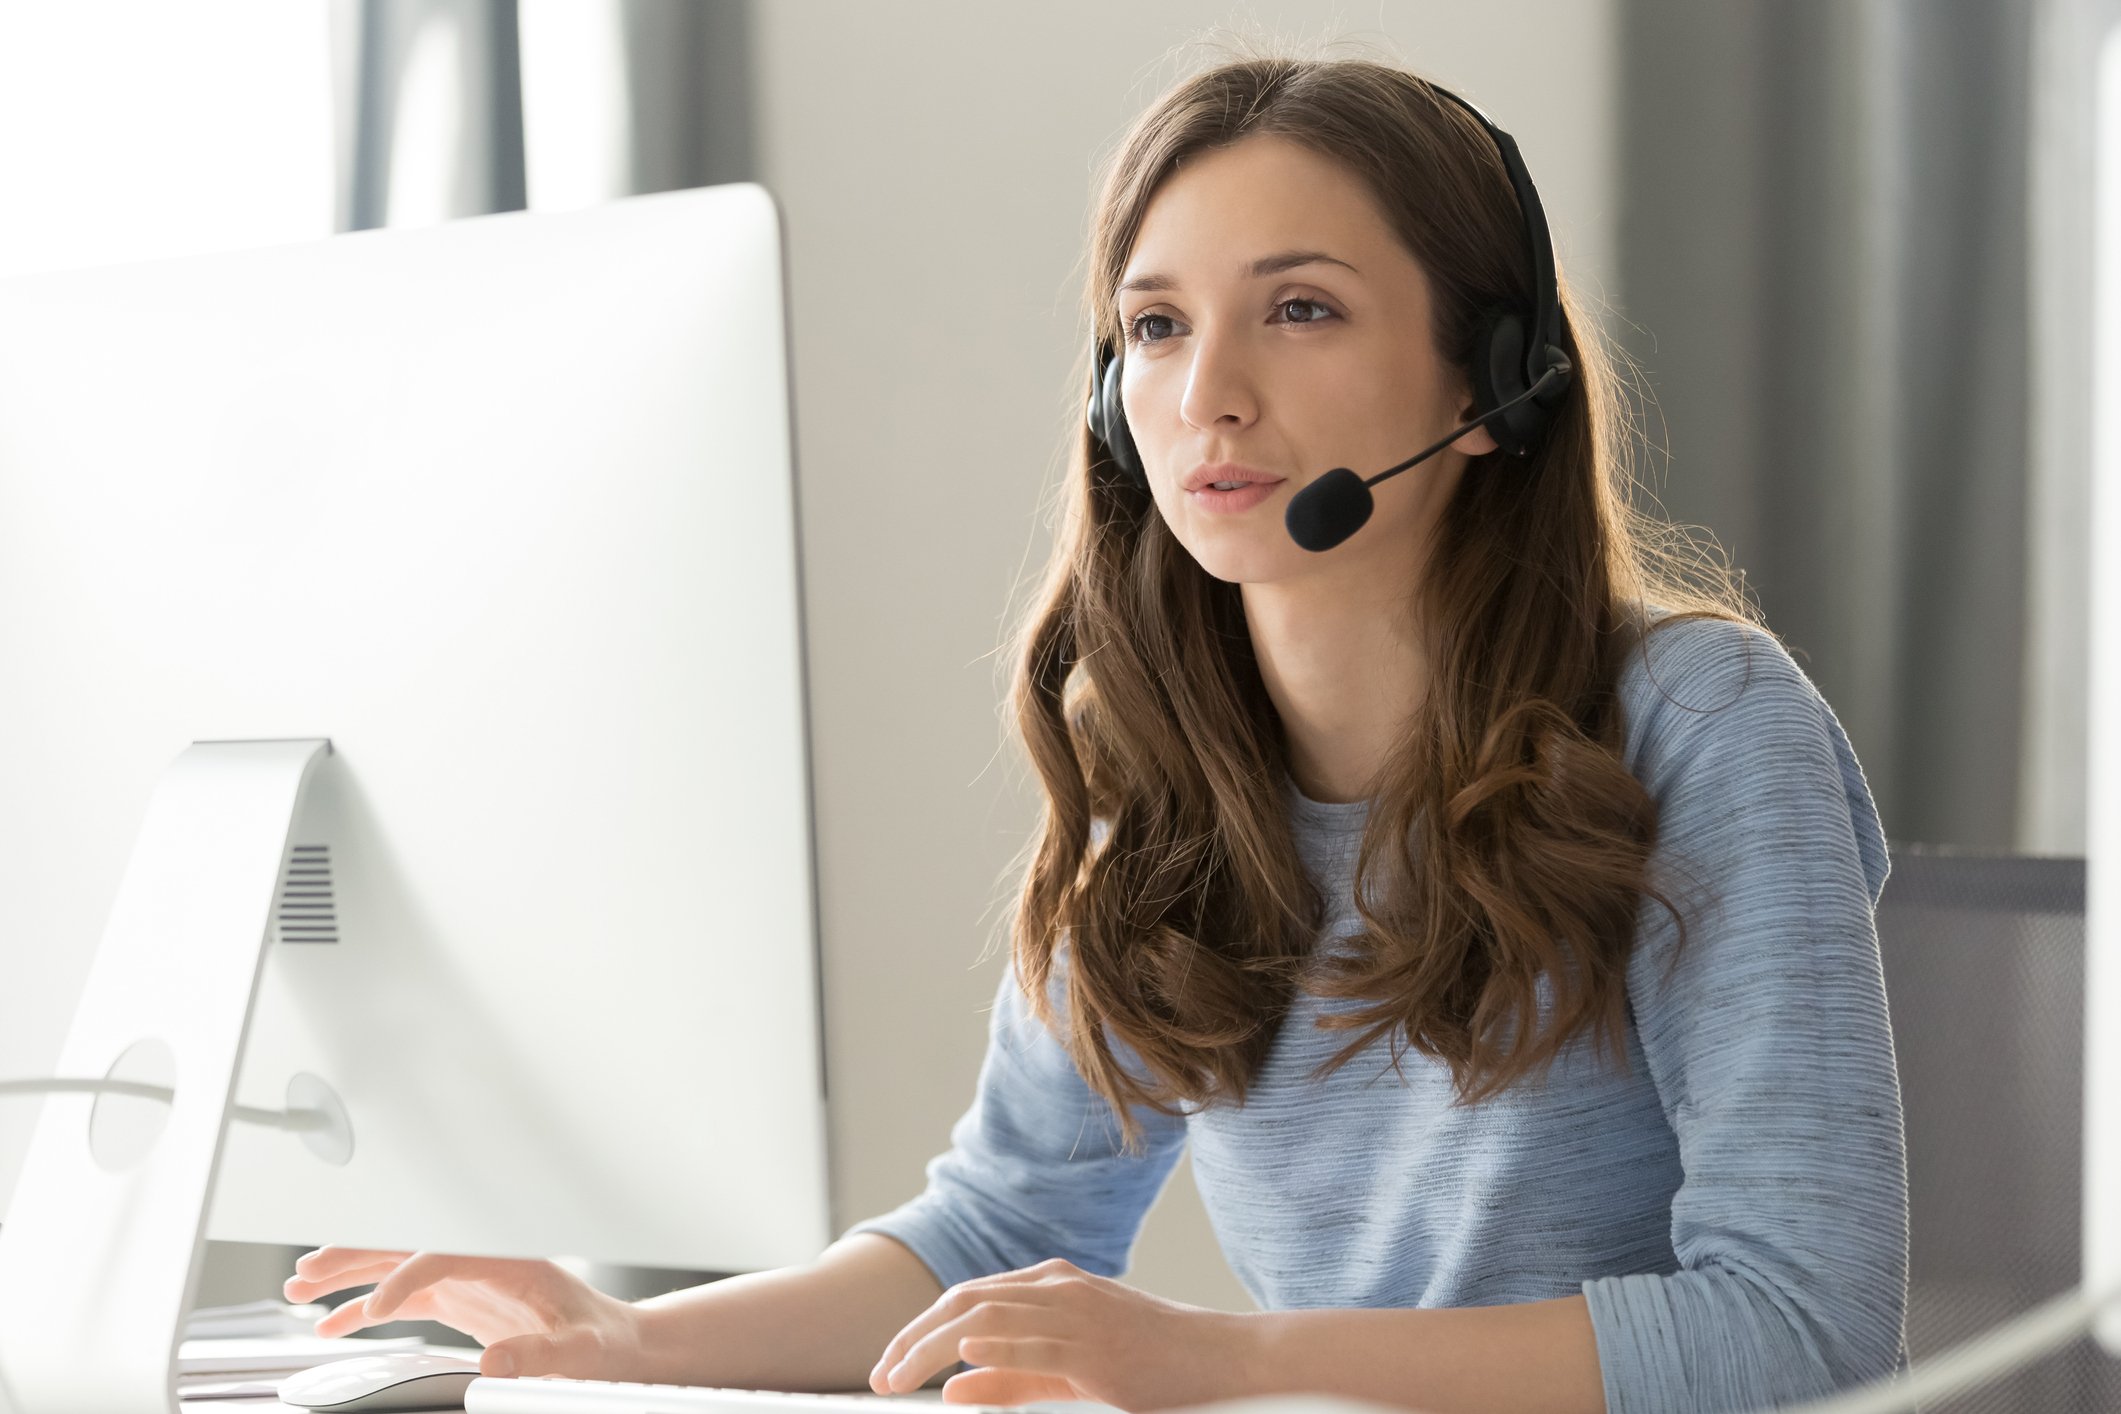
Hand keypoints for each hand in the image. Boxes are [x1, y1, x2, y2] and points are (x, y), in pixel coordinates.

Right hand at [282, 1247, 645, 1379]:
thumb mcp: (580, 1351)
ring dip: (348, 1275)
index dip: (408, 1277)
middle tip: (305, 1272)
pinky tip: (329, 1324)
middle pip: (408, 1247)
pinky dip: (366, 1308)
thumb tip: (493, 1363)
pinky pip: (403, 1299)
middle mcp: (482, 1259)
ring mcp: (466, 1278)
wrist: (615, 1342)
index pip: (445, 1254)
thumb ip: (539, 1355)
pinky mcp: (458, 1299)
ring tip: (298, 1287)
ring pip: (396, 1267)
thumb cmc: (603, 1341)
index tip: (378, 1306)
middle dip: (356, 1256)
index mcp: (512, 1259)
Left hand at [867, 1258, 1252, 1410]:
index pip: (966, 1298)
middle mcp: (1058, 1287)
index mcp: (1051, 1283)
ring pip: (986, 1320)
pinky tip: (963, 1359)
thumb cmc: (1150, 1363)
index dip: (919, 1330)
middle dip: (913, 1338)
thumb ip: (1011, 1378)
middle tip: (879, 1376)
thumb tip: (952, 1391)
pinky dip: (995, 1348)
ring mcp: (1077, 1312)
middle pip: (964, 1302)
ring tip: (899, 1376)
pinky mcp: (1097, 1347)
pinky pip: (1036, 1343)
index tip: (888, 1365)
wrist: (1221, 1358)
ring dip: (933, 1348)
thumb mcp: (1070, 1368)